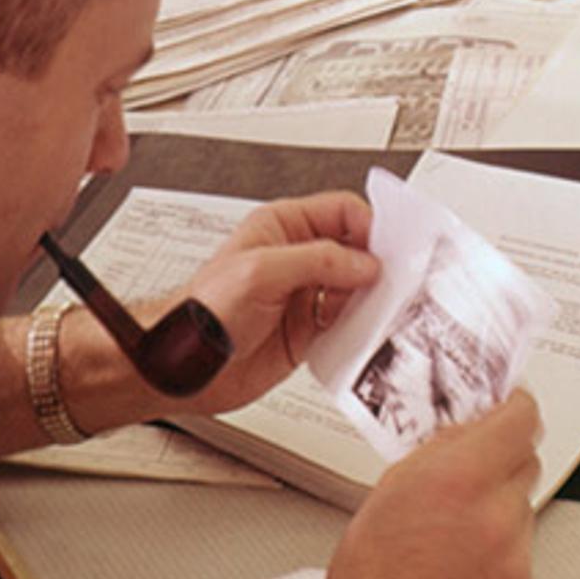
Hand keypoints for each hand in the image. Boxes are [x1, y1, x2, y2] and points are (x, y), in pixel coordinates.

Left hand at [161, 192, 381, 416]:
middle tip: (396, 280)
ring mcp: (305, 295)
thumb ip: (316, 261)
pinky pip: (348, 324)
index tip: (387, 249)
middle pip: (357, 250)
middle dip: (377, 264)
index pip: (342, 212)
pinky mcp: (308, 331)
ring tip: (382, 309)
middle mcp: (297, 258)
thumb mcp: (259, 272)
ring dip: (372, 299)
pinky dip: (361, 329)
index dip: (369, 226)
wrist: (183, 366)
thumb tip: (363, 263)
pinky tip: (362, 333)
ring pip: (357, 288)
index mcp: (283, 227)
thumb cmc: (200, 311)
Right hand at [312, 390, 541, 578]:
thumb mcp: (389, 493)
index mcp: (461, 478)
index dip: (516, 410)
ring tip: (452, 550)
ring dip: (496, 523)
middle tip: (470, 486)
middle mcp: (497, 515)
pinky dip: (499, 567)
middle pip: (526, 466)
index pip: (520, 420)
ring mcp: (516, 559)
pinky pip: (521, 564)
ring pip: (521, 518)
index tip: (512, 408)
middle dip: (500, 469)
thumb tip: (465, 433)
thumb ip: (437, 455)